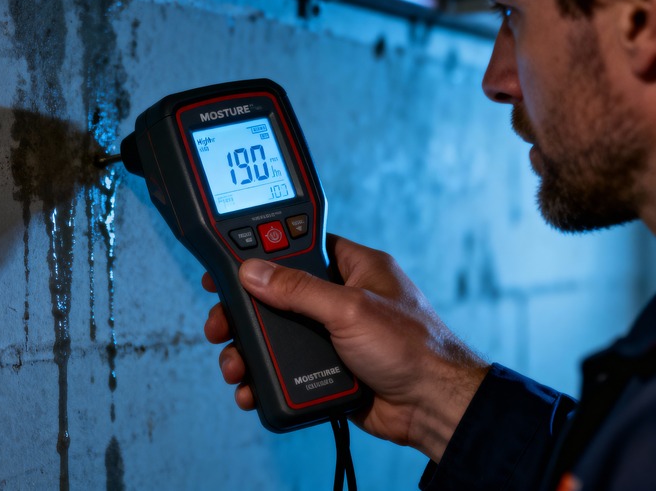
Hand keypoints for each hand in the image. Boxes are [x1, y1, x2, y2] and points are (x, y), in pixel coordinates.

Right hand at [203, 235, 489, 462]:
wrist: (435, 409)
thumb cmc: (416, 349)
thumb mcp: (350, 309)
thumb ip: (299, 289)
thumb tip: (254, 271)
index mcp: (355, 268)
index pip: (299, 246)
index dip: (261, 253)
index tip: (227, 264)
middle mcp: (342, 298)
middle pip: (277, 295)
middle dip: (245, 313)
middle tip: (220, 324)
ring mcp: (334, 334)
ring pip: (277, 335)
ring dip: (251, 350)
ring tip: (234, 366)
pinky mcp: (329, 367)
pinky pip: (286, 367)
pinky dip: (266, 378)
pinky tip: (253, 387)